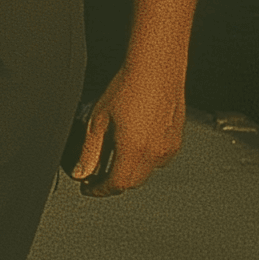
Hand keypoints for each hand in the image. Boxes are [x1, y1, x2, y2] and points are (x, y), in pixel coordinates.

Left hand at [70, 62, 185, 196]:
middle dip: (113, 182)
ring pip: (147, 171)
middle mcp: (155, 153)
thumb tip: (81, 171)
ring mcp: (169, 148)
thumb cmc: (128, 88)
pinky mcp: (176, 140)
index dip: (100, 190)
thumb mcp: (99, 120)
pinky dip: (144, 159)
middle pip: (132, 182)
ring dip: (129, 171)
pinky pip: (159, 159)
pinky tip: (132, 145)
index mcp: (134, 150)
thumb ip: (90, 150)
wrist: (156, 70)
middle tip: (97, 176)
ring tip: (112, 157)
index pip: (117, 184)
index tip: (89, 188)